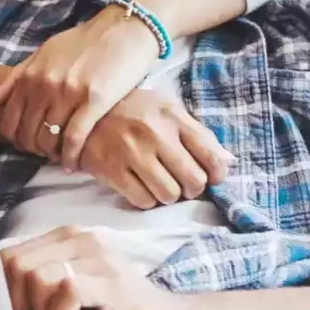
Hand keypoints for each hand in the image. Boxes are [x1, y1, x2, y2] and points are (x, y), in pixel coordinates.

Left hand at [0, 6, 161, 165]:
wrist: (122, 29)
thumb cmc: (84, 41)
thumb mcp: (43, 53)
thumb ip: (16, 78)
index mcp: (29, 75)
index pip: (9, 122)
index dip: (16, 140)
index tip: (28, 146)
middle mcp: (44, 85)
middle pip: (28, 134)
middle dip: (35, 150)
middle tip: (46, 154)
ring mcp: (68, 94)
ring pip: (49, 139)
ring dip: (53, 155)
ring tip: (60, 158)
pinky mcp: (94, 101)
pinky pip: (74, 139)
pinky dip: (72, 157)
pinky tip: (74, 164)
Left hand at [0, 226, 190, 309]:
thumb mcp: (67, 290)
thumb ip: (36, 281)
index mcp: (65, 237)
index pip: (6, 255)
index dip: (1, 290)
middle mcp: (82, 238)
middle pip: (15, 265)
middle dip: (17, 303)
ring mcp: (99, 258)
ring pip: (36, 276)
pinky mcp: (113, 283)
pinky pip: (66, 289)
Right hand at [75, 88, 233, 209]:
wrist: (83, 111)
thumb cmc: (132, 110)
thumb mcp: (166, 109)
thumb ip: (197, 133)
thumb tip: (227, 162)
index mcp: (172, 117)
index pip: (211, 156)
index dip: (216, 174)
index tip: (209, 177)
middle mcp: (155, 134)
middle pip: (193, 181)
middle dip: (192, 188)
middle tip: (182, 183)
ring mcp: (132, 153)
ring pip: (169, 195)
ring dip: (169, 196)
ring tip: (160, 184)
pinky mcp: (112, 170)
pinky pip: (143, 200)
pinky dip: (147, 199)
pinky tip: (141, 186)